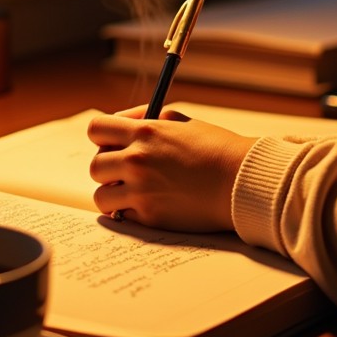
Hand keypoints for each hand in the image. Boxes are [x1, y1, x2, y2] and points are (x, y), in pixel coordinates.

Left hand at [88, 107, 256, 231]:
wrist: (241, 181)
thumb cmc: (215, 148)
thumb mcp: (180, 121)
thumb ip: (147, 120)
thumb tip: (123, 124)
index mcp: (144, 132)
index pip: (96, 129)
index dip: (102, 136)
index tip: (112, 142)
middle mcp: (137, 161)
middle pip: (95, 165)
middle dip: (108, 167)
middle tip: (126, 170)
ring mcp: (141, 191)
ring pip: (101, 196)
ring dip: (113, 193)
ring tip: (133, 191)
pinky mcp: (149, 217)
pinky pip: (121, 215)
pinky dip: (130, 211)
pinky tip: (149, 204)